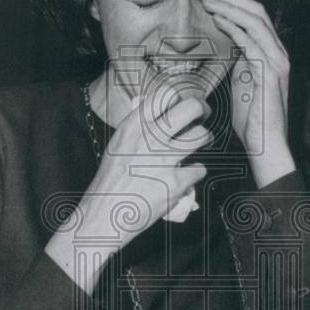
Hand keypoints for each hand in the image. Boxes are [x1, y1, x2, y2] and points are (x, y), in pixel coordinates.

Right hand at [46, 81, 210, 293]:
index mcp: (133, 126)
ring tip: (201, 143)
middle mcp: (149, 138)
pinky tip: (186, 176)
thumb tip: (151, 105)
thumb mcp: (117, 145)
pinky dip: (196, 173)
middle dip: (202, 109)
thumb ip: (136, 126)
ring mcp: (164, 160)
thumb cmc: (110, 181)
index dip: (180, 96)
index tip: (184, 103)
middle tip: (203, 117)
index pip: (165, 93)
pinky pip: (200, 169)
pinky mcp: (175, 182)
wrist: (104, 216)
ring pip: (202, 135)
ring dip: (205, 139)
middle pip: (191, 107)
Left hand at [202, 0, 294, 186]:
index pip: (257, 15)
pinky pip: (252, 44)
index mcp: (272, 51)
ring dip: (230, 7)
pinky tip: (219, 20)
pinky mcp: (271, 74)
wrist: (266, 143)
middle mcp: (279, 52)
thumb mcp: (242, 78)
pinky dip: (235, 29)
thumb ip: (240, 55)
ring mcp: (277, 61)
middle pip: (257, 12)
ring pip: (256, 22)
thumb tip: (230, 34)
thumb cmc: (252, 115)